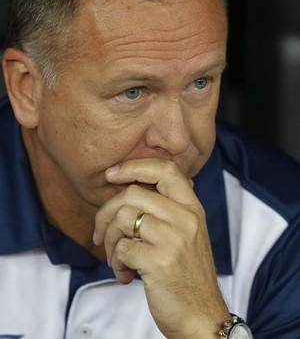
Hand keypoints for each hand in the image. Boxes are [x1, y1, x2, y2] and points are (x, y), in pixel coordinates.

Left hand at [93, 159, 228, 337]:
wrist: (202, 317)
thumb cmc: (188, 274)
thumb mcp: (188, 234)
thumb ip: (168, 209)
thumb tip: (133, 186)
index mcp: (193, 209)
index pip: (165, 170)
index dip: (134, 166)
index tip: (111, 174)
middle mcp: (186, 219)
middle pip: (132, 193)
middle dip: (106, 212)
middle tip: (100, 233)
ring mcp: (174, 240)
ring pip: (122, 218)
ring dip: (109, 241)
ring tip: (116, 258)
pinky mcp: (159, 262)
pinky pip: (121, 248)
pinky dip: (115, 263)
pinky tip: (125, 275)